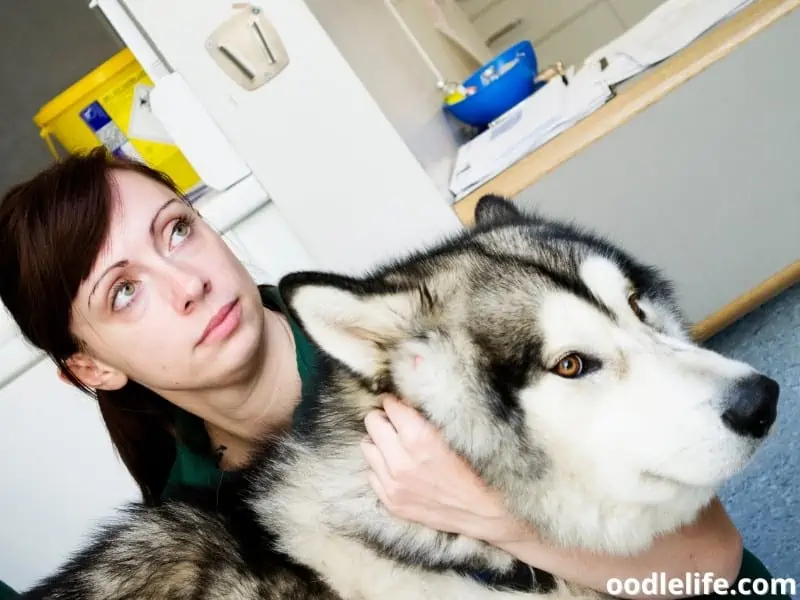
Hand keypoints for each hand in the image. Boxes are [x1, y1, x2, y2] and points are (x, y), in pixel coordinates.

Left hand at [361, 395, 530, 543]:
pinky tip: (398, 466)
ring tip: (396, 445)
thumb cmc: (479, 466)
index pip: (390, 405)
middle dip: (384, 419)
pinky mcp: (392, 502)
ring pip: (367, 447)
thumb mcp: (460, 427)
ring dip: (380, 442)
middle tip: (398, 423)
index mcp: (419, 438)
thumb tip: (415, 360)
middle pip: (372, 423)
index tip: (402, 405)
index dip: (397, 402)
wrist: (487, 512)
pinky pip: (371, 474)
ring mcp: (394, 484)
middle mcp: (401, 461)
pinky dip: (381, 467)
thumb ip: (432, 395)